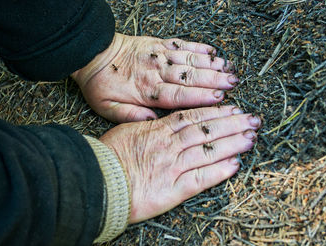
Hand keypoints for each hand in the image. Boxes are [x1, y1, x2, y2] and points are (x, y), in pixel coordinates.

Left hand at [72, 33, 237, 122]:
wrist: (91, 54)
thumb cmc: (101, 85)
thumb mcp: (107, 108)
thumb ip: (131, 116)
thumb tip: (152, 122)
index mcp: (145, 90)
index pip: (178, 95)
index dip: (200, 97)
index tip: (219, 98)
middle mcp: (156, 71)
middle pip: (189, 76)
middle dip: (214, 80)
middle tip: (234, 83)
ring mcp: (158, 55)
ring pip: (189, 60)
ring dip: (211, 65)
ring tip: (230, 69)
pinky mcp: (158, 43)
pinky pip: (181, 45)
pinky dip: (198, 48)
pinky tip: (213, 52)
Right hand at [99, 106, 260, 222]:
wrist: (97, 183)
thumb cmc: (107, 156)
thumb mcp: (125, 128)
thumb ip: (145, 122)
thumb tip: (158, 116)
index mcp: (158, 130)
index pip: (193, 117)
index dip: (216, 111)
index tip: (234, 107)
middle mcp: (170, 146)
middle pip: (207, 130)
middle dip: (232, 123)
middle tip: (253, 119)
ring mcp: (173, 167)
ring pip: (208, 150)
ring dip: (232, 143)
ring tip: (251, 137)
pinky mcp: (172, 190)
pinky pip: (200, 179)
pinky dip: (219, 172)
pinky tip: (236, 165)